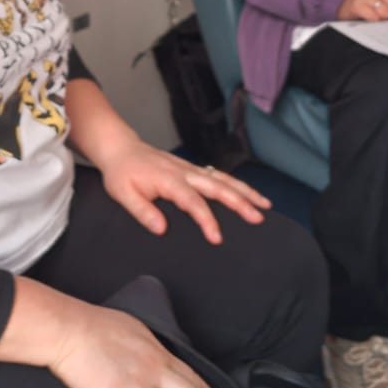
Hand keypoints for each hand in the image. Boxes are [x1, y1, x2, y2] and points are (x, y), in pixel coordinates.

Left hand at [100, 137, 269, 243]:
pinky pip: (219, 176)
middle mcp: (184, 172)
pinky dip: (237, 185)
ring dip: (245, 191)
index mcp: (168, 180)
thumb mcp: (123, 194)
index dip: (206, 220)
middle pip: (218, 187)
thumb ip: (142, 211)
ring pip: (224, 179)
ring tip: (265, 205)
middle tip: (258, 218)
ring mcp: (191, 169)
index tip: (217, 238)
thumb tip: (162, 229)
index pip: (193, 202)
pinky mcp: (193, 169)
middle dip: (240, 202)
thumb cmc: (121, 173)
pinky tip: (249, 195)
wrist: (121, 149)